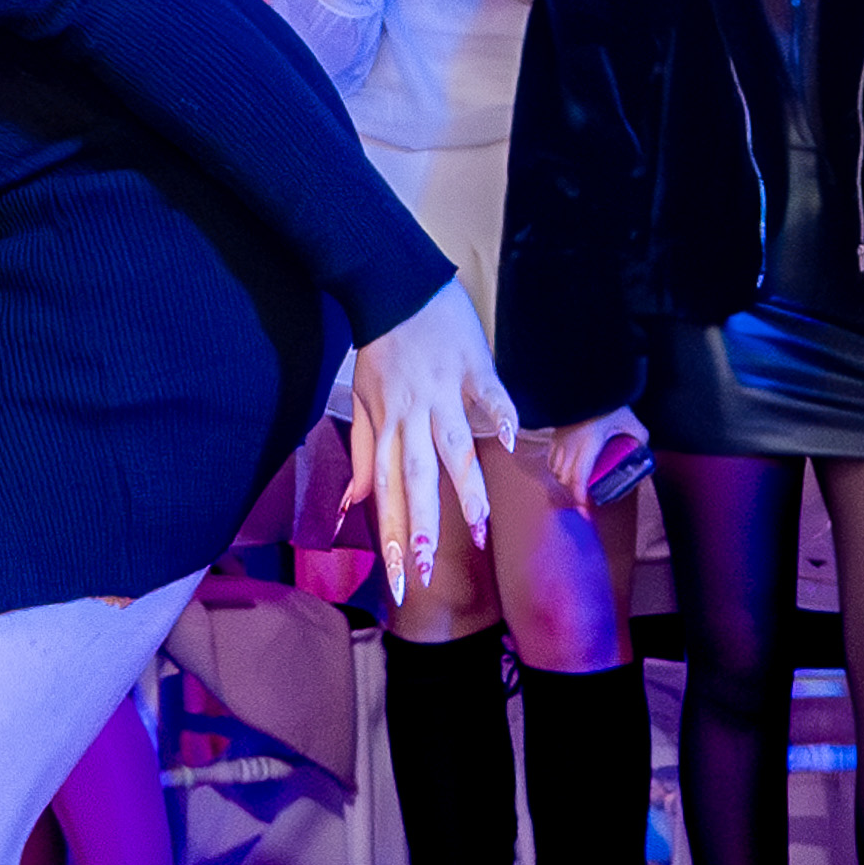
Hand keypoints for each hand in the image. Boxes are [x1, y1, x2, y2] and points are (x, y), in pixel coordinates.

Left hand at [346, 281, 514, 588]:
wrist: (395, 283)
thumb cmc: (382, 348)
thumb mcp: (364, 402)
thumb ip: (365, 454)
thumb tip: (354, 503)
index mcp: (388, 427)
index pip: (387, 492)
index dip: (392, 537)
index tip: (399, 581)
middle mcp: (413, 416)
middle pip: (415, 478)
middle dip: (419, 526)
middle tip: (425, 571)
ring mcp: (444, 391)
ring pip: (453, 445)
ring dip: (464, 488)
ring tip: (477, 529)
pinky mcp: (473, 366)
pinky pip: (488, 392)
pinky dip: (497, 411)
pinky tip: (509, 436)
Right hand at [541, 405, 649, 512]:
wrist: (584, 385)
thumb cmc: (607, 402)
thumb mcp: (629, 420)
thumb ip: (639, 436)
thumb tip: (644, 450)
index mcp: (587, 446)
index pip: (578, 478)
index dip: (580, 497)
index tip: (586, 508)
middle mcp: (570, 446)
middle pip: (565, 479)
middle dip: (574, 493)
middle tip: (586, 500)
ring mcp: (559, 441)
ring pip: (556, 471)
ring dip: (565, 482)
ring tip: (577, 487)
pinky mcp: (554, 435)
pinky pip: (550, 459)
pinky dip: (557, 469)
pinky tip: (566, 470)